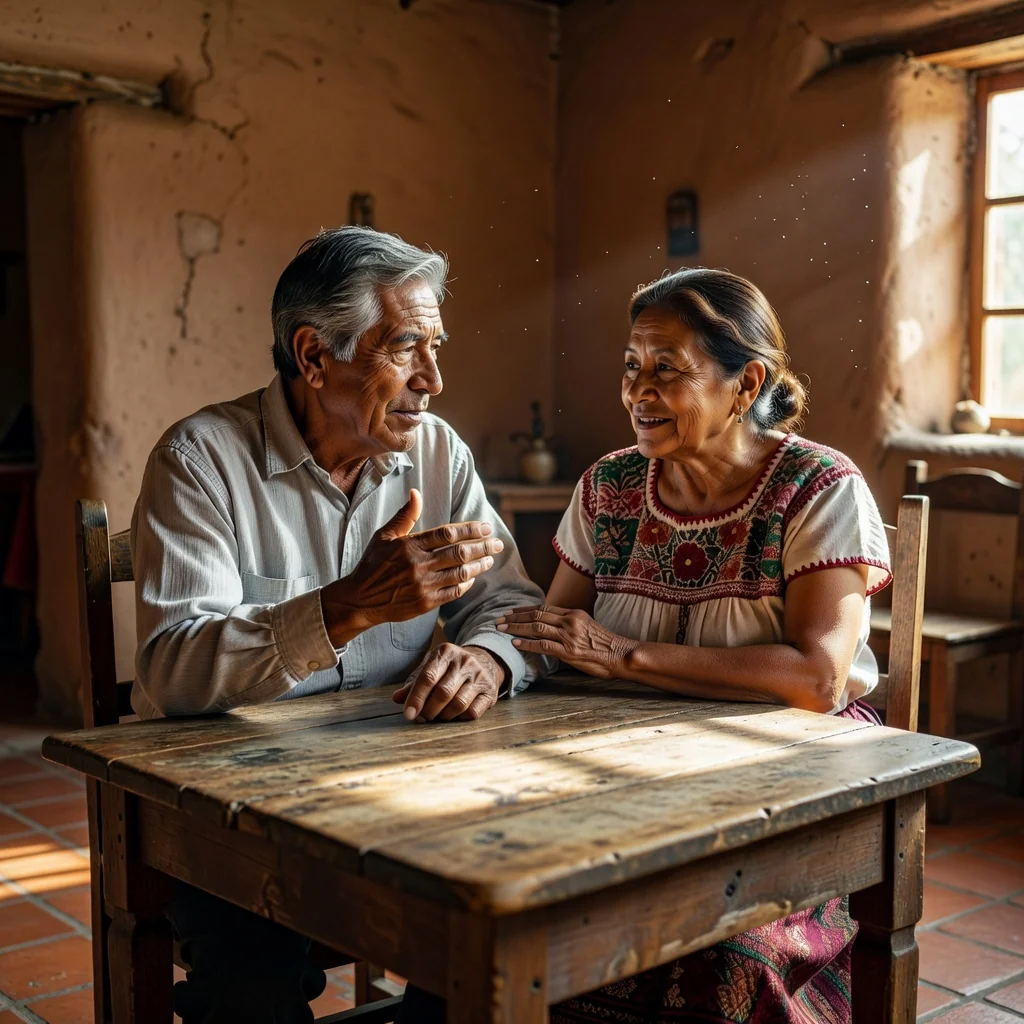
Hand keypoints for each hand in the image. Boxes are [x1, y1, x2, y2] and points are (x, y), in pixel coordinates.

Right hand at [320, 489, 502, 645]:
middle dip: (483, 546)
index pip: (447, 533)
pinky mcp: (425, 603)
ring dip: (479, 565)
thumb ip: (404, 516)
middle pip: (460, 552)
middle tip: (498, 543)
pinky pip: (453, 592)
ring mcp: (423, 585)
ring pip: (460, 573)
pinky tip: (473, 577)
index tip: (485, 527)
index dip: (470, 529)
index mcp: (410, 545)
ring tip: (490, 559)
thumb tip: (416, 493)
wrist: (359, 599)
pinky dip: (466, 584)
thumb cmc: (372, 564)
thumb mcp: (384, 536)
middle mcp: (418, 564)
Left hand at [391, 643, 505, 721]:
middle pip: (443, 692)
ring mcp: (480, 676)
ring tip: (437, 717)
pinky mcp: (490, 691)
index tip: (409, 714)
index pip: (428, 677)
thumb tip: (397, 699)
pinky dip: (459, 719)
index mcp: (445, 652)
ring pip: (458, 704)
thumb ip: (413, 683)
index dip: (416, 698)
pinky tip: (453, 716)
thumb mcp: (430, 668)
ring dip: (443, 716)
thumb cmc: (449, 669)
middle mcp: (465, 661)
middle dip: (429, 710)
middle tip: (422, 718)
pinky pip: (473, 712)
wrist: (484, 662)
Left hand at [497, 605, 636, 677]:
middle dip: (515, 616)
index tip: (511, 611)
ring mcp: (568, 635)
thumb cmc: (604, 644)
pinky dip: (527, 643)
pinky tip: (515, 643)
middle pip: (536, 614)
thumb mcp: (587, 626)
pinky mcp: (568, 651)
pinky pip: (543, 645)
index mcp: (573, 613)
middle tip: (499, 619)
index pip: (543, 608)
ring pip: (536, 627)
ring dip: (516, 627)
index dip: (525, 609)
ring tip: (502, 629)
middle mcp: (569, 621)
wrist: (619, 654)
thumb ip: (569, 624)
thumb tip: (551, 627)